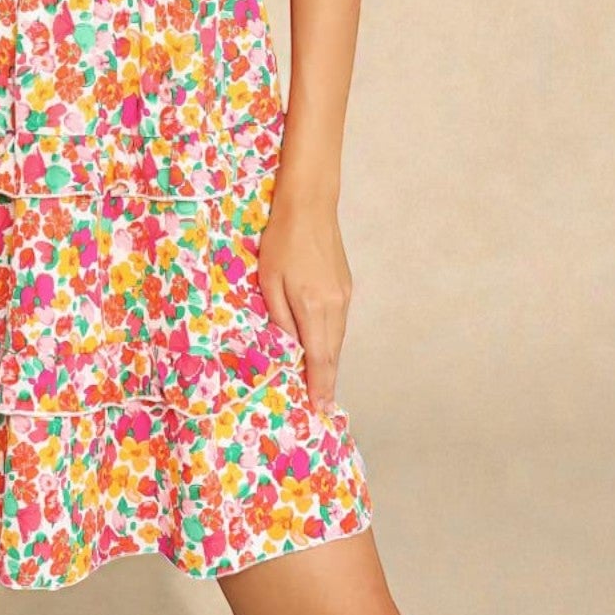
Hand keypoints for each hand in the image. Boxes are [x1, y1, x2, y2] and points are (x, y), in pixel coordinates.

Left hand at [255, 196, 352, 417]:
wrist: (310, 205)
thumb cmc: (280, 240)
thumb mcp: (268, 280)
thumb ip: (280, 316)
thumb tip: (289, 345)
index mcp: (314, 306)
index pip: (319, 356)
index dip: (320, 384)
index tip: (322, 408)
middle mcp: (336, 305)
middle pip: (333, 351)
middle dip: (328, 380)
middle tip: (324, 405)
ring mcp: (344, 295)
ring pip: (338, 337)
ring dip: (330, 361)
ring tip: (322, 383)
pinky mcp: (346, 285)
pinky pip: (339, 322)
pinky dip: (331, 339)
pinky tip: (323, 346)